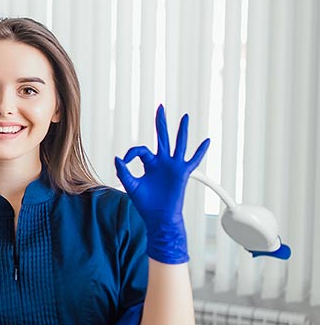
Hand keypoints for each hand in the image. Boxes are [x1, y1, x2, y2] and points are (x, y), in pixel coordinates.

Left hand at [115, 105, 209, 263]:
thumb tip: (118, 157)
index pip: (140, 149)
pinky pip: (194, 160)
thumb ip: (123, 171)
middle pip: (162, 137)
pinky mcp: (183, 173)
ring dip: (182, 130)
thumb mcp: (131, 185)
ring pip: (179, 144)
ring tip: (185, 116)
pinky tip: (207, 141)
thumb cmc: (145, 203)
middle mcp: (162, 162)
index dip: (131, 153)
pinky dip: (201, 151)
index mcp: (149, 163)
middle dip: (161, 122)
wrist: (159, 217)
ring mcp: (173, 166)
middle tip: (160, 107)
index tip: (124, 161)